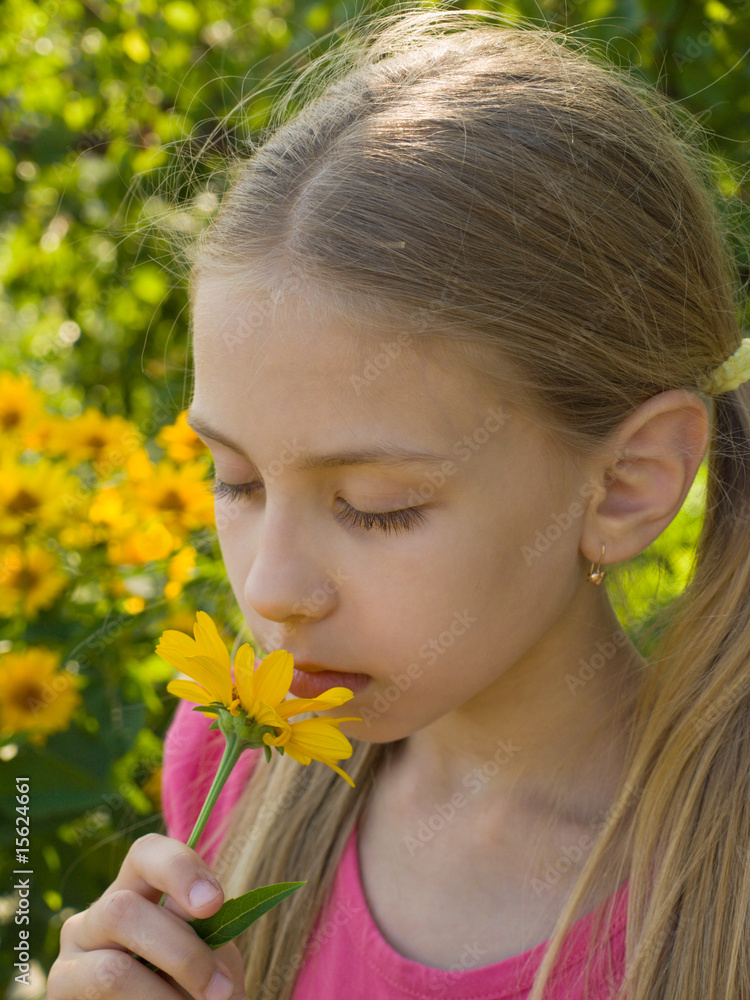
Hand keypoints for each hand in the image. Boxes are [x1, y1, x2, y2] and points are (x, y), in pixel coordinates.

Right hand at [47, 832, 246, 999]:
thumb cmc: (195, 984)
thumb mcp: (209, 953)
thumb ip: (205, 931)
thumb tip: (195, 910)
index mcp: (137, 889)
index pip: (146, 853)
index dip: (179, 869)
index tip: (214, 903)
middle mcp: (97, 915)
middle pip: (123, 909)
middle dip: (181, 953)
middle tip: (220, 988)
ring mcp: (72, 955)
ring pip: (112, 970)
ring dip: (162, 997)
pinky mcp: (61, 990)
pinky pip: (104, 998)